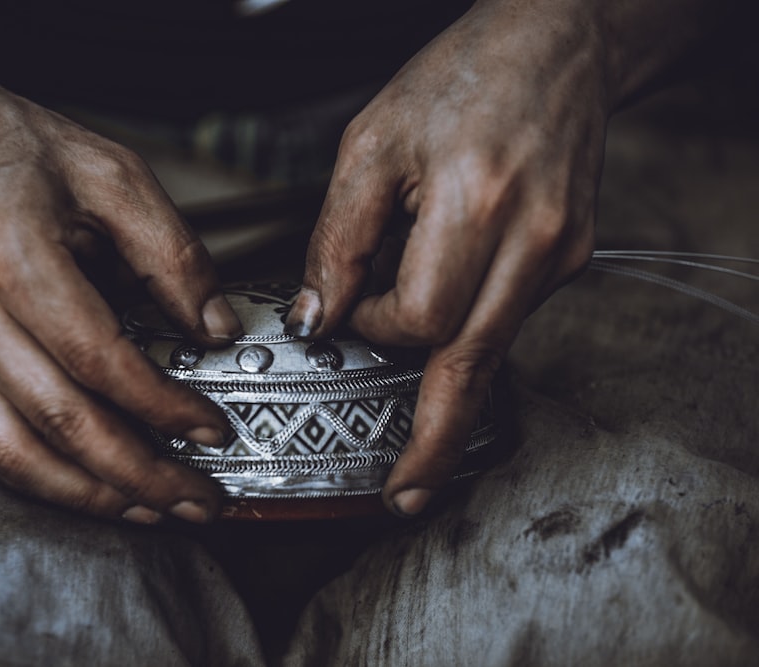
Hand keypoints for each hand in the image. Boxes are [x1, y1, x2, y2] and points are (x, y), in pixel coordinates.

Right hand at [0, 73, 241, 523]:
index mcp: (16, 260)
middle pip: (64, 423)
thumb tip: (216, 328)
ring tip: (157, 509)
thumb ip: (172, 253)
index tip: (214, 429)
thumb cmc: (16, 151)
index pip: (100, 361)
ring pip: (21, 453)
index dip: (163, 406)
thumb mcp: (113, 175)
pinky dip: (44, 482)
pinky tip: (92, 491)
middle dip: (143, 474)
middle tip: (201, 498)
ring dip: (94, 495)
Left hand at [287, 1, 605, 514]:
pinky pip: (505, 316)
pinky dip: (464, 321)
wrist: (558, 46)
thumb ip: (337, 239)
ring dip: (440, 369)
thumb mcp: (371, 143)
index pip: (416, 318)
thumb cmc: (461, 78)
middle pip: (473, 369)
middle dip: (435, 442)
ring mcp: (560, 257)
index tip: (345, 308)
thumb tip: (316, 318)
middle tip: (404, 497)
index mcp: (476, 205)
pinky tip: (443, 283)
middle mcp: (531, 243)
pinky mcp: (571, 260)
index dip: (370, 326)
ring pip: (490, 349)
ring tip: (406, 379)